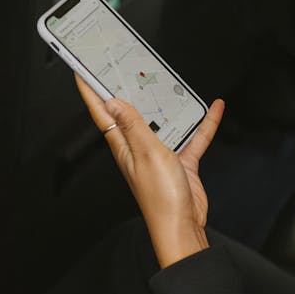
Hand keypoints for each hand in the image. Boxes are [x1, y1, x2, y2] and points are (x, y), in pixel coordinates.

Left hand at [75, 74, 225, 267]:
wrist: (182, 226)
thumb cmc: (161, 198)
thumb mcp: (146, 153)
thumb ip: (133, 126)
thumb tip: (115, 103)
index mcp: (124, 146)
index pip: (102, 113)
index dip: (91, 91)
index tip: (82, 72)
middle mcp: (139, 148)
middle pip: (131, 113)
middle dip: (127, 90)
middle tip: (123, 67)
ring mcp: (160, 154)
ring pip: (163, 121)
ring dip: (168, 104)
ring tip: (171, 82)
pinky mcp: (180, 161)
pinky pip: (191, 136)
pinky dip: (202, 124)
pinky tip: (212, 110)